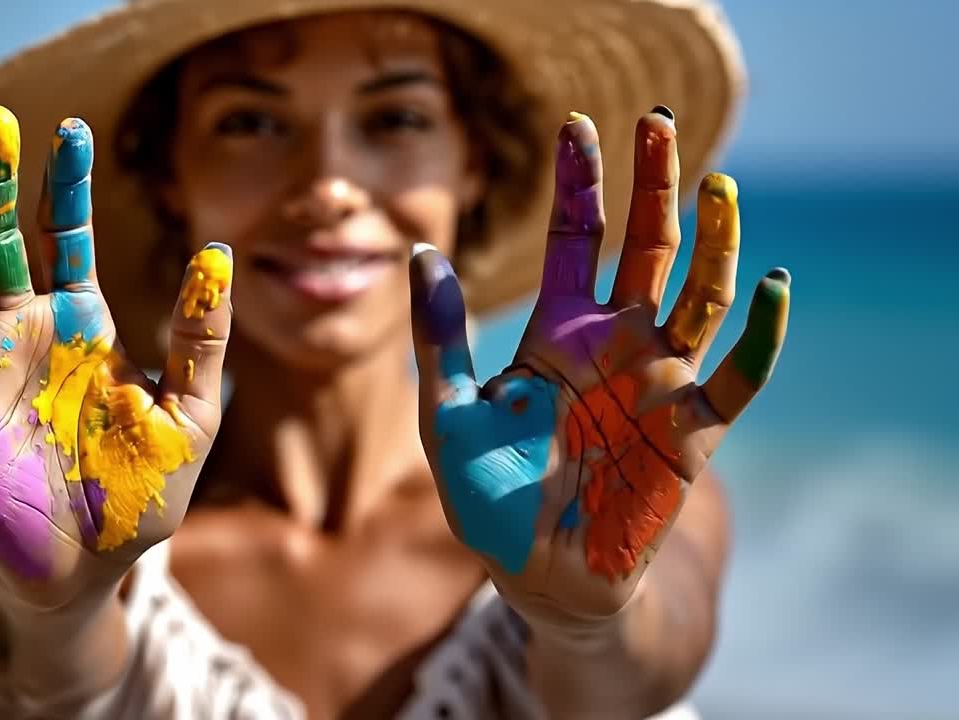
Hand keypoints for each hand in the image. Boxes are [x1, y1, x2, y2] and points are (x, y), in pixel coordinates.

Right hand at [0, 107, 232, 608]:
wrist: (93, 569)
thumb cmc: (144, 494)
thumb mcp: (191, 413)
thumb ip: (202, 339)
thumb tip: (220, 252)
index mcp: (83, 328)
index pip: (68, 241)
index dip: (66, 187)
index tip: (69, 129)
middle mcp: (28, 338)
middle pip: (3, 246)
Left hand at [410, 109, 789, 623]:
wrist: (540, 575)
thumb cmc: (489, 498)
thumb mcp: (449, 415)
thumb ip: (440, 339)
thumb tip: (422, 251)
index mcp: (559, 333)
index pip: (577, 241)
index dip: (579, 186)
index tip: (577, 128)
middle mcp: (616, 344)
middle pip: (647, 246)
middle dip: (652, 185)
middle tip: (654, 121)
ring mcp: (658, 382)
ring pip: (699, 293)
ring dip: (714, 240)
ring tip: (716, 186)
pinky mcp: (689, 431)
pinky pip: (739, 379)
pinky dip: (760, 338)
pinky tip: (773, 290)